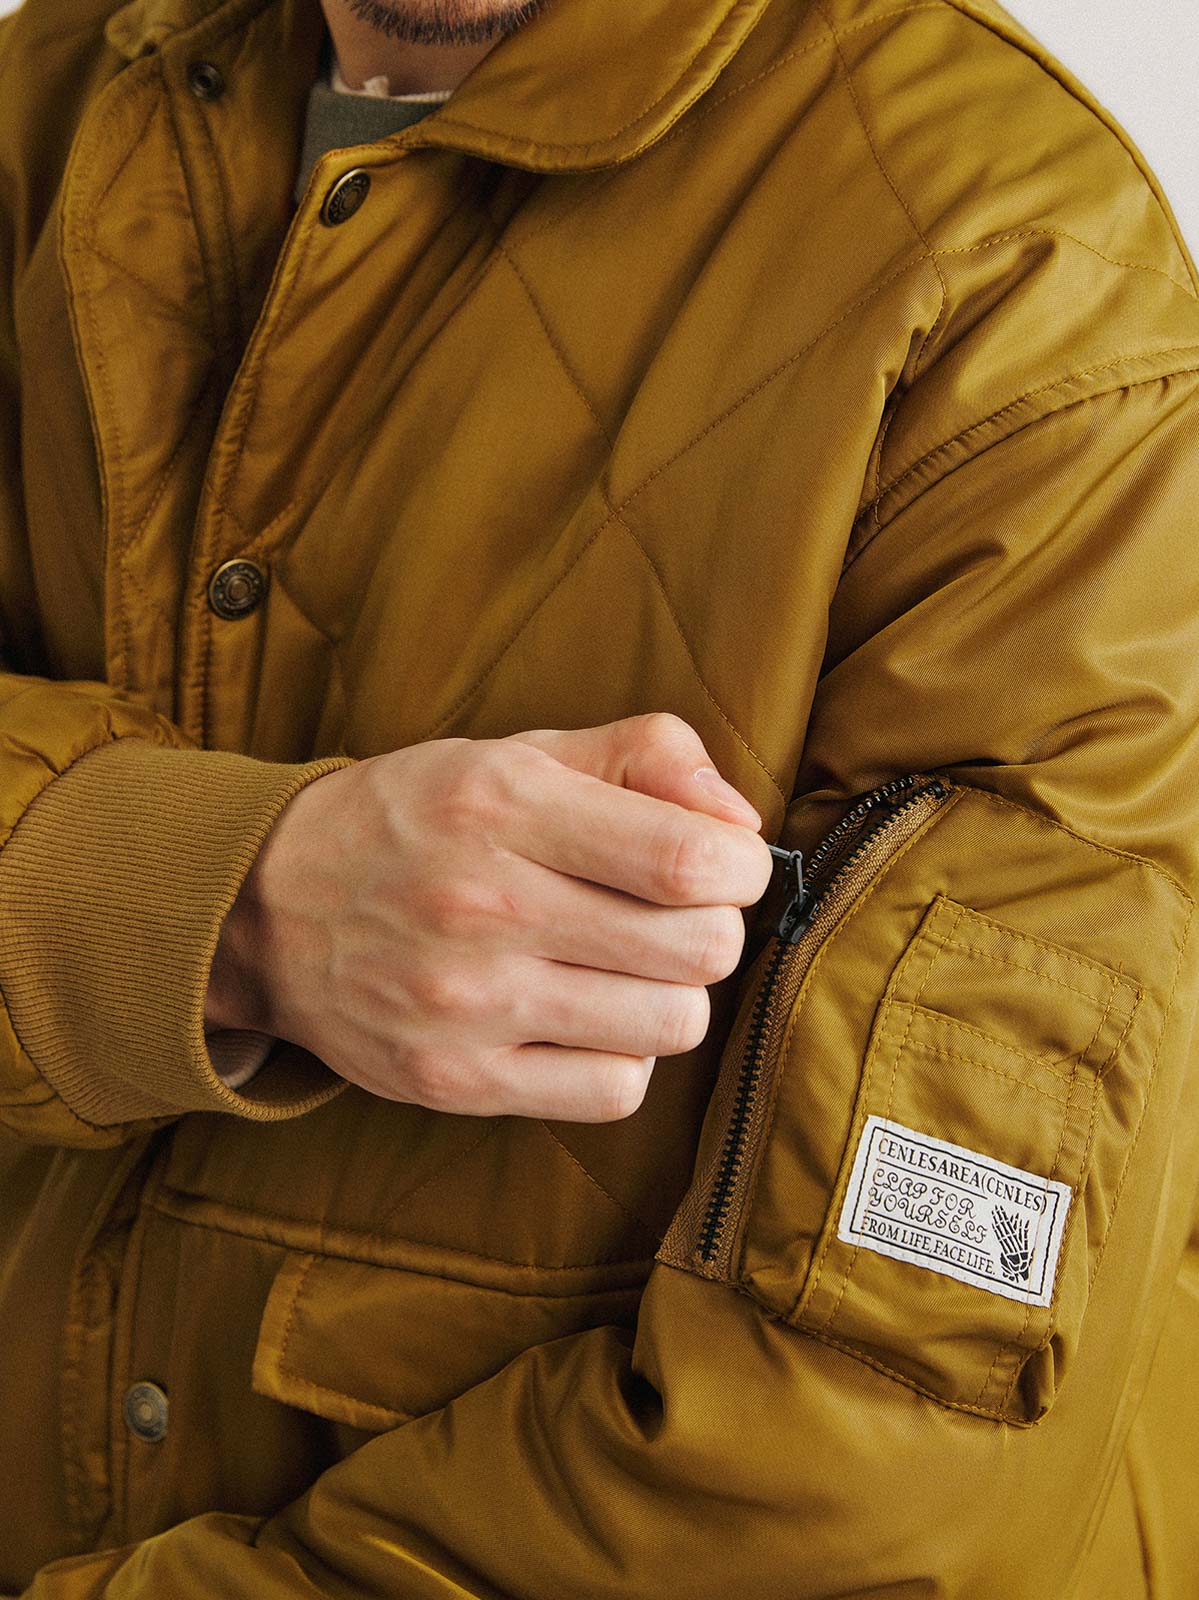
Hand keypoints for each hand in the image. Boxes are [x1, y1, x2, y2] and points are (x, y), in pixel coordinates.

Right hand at [205, 713, 772, 1121]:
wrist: (268, 909)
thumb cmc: (417, 822)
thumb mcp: (516, 755)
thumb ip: (642, 755)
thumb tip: (739, 823)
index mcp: (504, 803)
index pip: (688, 860)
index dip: (740, 869)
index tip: (723, 867)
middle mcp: (483, 903)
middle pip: (698, 949)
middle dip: (713, 929)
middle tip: (672, 917)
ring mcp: (467, 1003)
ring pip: (671, 1025)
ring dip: (672, 996)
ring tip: (626, 968)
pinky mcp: (456, 1080)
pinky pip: (615, 1091)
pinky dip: (624, 1057)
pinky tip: (586, 1019)